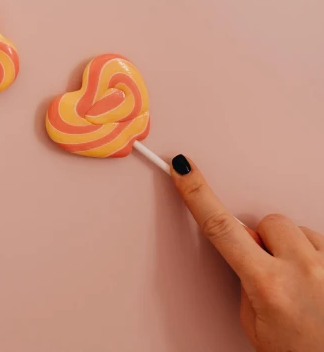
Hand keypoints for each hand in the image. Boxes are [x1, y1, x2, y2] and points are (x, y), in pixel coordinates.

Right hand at [171, 155, 323, 351]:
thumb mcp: (254, 325)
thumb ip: (246, 279)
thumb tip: (247, 248)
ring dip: (295, 250)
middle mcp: (304, 270)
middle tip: (268, 268)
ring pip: (300, 232)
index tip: (183, 169)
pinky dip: (317, 258)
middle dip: (263, 238)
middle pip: (268, 223)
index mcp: (269, 285)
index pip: (221, 227)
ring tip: (302, 284)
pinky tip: (319, 284)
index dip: (197, 194)